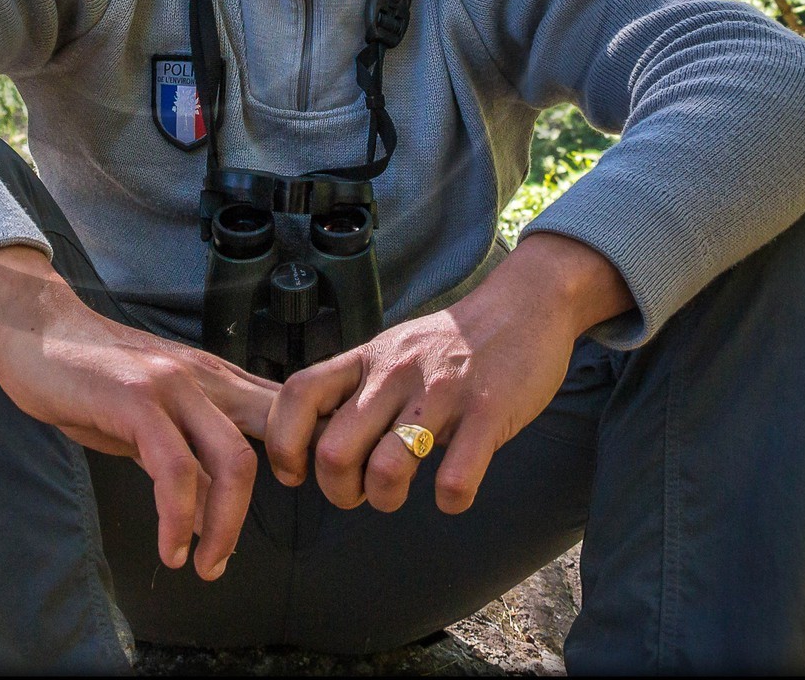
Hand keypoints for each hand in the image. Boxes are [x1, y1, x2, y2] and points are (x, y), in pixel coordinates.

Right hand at [0, 244, 276, 578]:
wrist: (36, 329)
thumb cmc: (91, 375)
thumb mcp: (151, 417)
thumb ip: (188, 454)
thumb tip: (214, 512)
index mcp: (215, 378)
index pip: (283, 412)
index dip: (301, 457)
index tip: (280, 508)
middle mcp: (206, 377)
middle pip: (273, 439)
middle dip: (266, 505)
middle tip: (227, 556)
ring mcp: (173, 384)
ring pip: (233, 460)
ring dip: (224, 528)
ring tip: (203, 565)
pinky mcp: (137, 399)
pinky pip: (175, 469)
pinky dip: (179, 519)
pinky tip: (169, 546)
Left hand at [265, 234, 630, 515]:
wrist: (522, 305)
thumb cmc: (450, 343)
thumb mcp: (392, 351)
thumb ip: (357, 389)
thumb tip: (316, 443)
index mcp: (366, 359)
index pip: (298, 394)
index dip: (282, 442)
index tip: (294, 473)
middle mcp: (394, 373)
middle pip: (334, 450)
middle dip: (337, 491)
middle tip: (358, 494)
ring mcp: (440, 392)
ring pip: (387, 469)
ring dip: (386, 500)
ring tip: (399, 495)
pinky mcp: (486, 411)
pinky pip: (455, 478)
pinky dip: (450, 499)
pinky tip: (453, 491)